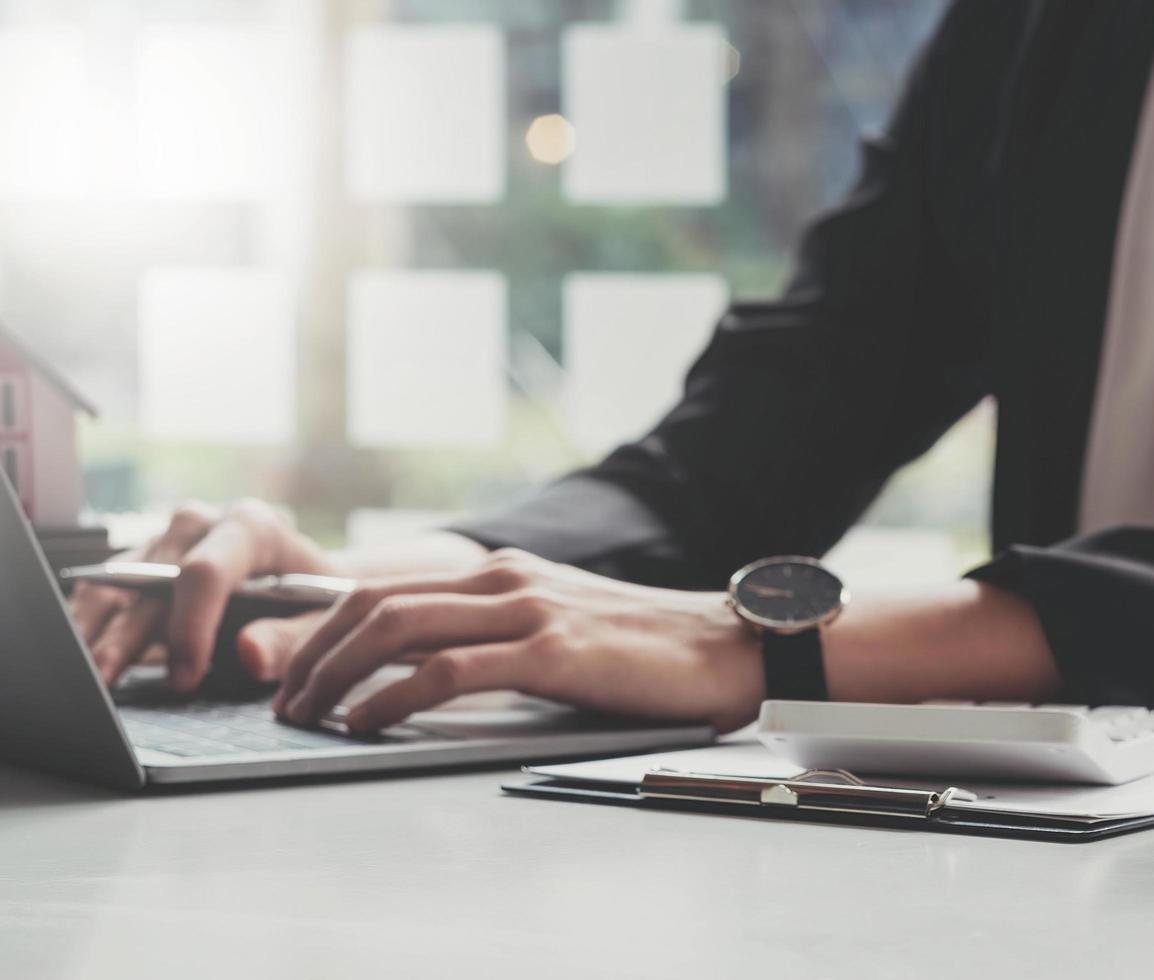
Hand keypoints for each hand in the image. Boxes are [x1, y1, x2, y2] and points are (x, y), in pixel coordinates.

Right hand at [68, 499, 337, 690]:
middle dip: (129, 636)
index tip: (186, 677)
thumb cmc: (318, 600)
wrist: (312, 578)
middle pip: (152, 578)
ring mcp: (167, 538)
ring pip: (119, 581)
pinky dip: (92, 622)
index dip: (191, 626)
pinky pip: (107, 587)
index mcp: (251, 527)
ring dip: (98, 630)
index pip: (207, 571)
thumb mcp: (321, 621)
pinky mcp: (142, 559)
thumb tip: (250, 654)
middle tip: (107, 683)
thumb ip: (291, 639)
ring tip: (87, 677)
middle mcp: (201, 523)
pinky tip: (82, 656)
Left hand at [273, 549, 764, 733]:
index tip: (292, 670)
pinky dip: (390, 697)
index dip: (323, 626)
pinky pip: (446, 671)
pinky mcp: (549, 651)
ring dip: (334, 674)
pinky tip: (364, 722)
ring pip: (396, 629)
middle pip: (373, 602)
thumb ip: (504, 635)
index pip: (388, 587)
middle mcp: (506, 579)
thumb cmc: (651, 652)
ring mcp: (527, 610)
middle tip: (281, 698)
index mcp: (505, 572)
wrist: (728, 646)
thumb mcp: (563, 626)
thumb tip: (436, 674)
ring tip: (305, 714)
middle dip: (310, 651)